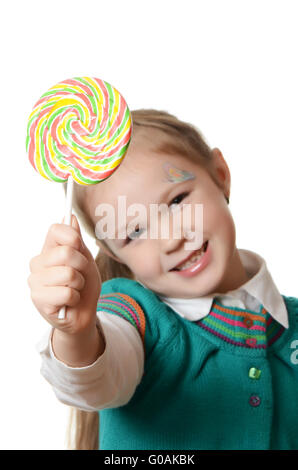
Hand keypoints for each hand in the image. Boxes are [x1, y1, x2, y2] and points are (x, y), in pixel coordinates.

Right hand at [28, 215, 101, 334]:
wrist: (84, 313)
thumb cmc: (84, 286)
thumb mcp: (86, 259)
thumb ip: (77, 240)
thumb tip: (70, 217)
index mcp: (48, 249)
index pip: (56, 230)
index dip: (74, 238)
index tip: (80, 249)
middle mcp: (38, 263)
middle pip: (66, 252)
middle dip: (82, 266)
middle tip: (79, 276)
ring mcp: (35, 281)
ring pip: (69, 274)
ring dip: (79, 284)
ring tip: (74, 289)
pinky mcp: (39, 300)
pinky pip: (68, 293)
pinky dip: (75, 298)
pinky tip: (69, 302)